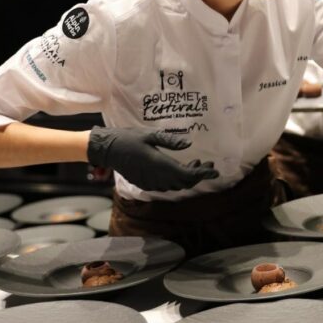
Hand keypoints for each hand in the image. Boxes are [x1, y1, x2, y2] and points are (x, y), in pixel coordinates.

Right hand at [87, 127, 218, 191]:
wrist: (107, 150)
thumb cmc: (128, 138)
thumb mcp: (150, 135)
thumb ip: (170, 140)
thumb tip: (189, 144)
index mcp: (159, 165)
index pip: (187, 175)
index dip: (203, 174)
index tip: (215, 170)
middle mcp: (156, 177)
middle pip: (184, 183)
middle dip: (199, 175)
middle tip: (209, 164)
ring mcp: (149, 183)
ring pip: (176, 186)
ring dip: (188, 178)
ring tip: (197, 163)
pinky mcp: (144, 184)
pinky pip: (166, 187)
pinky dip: (177, 180)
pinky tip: (180, 169)